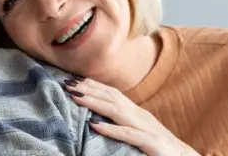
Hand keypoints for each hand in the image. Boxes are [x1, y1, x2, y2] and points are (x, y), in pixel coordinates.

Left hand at [63, 76, 198, 155]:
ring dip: (94, 102)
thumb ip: (124, 123)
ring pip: (117, 111)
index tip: (73, 79)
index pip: (112, 94)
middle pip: (111, 97)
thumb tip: (99, 118)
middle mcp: (141, 116)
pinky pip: (128, 134)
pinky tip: (94, 125)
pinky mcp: (152, 143)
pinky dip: (110, 129)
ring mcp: (146, 128)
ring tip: (75, 97)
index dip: (93, 85)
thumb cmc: (161, 148)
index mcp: (137, 113)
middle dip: (88, 89)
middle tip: (66, 82)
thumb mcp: (139, 132)